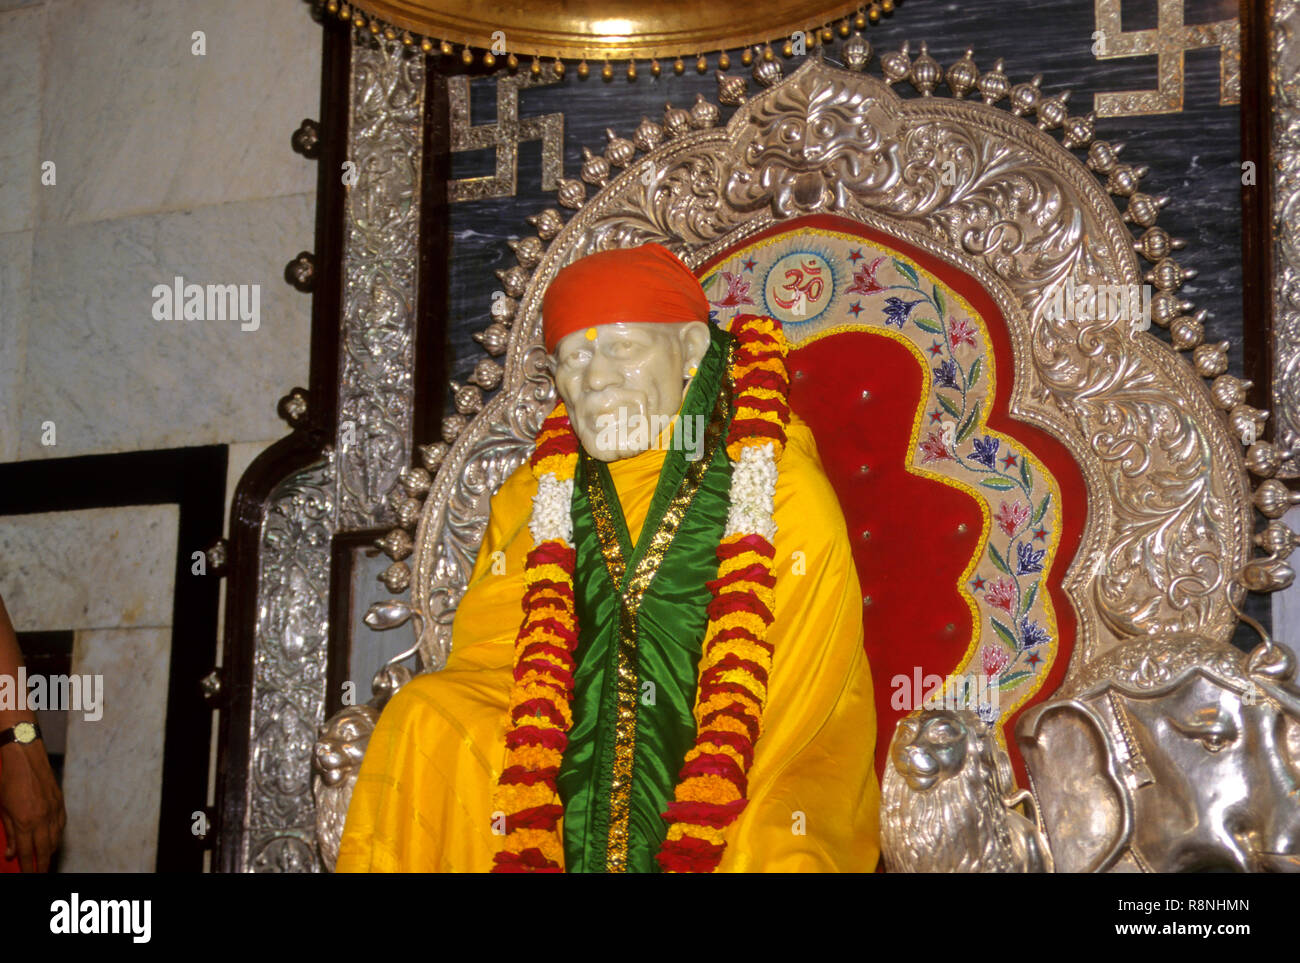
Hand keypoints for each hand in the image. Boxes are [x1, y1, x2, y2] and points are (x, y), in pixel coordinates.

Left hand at [0, 738, 65, 871]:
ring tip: (45, 860)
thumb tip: (12, 852)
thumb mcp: (3, 809)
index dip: (28, 867)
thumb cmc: (9, 780)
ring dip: (50, 851)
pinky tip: (53, 840)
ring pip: (55, 838)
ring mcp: (53, 809)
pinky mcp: (60, 802)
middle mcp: (42, 818)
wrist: (25, 757)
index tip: (29, 876)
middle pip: (45, 849)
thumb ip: (10, 833)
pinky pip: (61, 825)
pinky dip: (57, 835)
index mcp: (25, 821)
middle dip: (43, 864)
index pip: (28, 852)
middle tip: (40, 873)